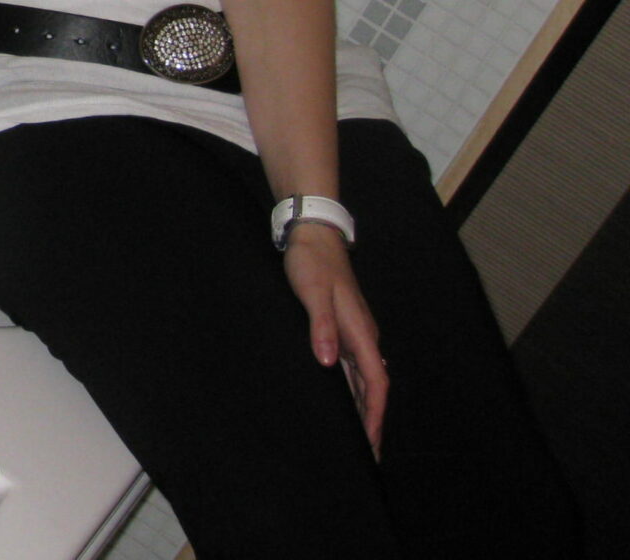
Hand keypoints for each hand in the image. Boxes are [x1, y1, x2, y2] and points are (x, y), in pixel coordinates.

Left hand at [283, 222, 387, 456]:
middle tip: (369, 453)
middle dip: (373, 419)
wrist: (314, 235)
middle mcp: (363, 336)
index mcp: (360, 331)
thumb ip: (321, 326)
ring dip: (365, 406)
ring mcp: (354, 332)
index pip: (376, 381)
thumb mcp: (312, 292)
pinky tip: (346, 399)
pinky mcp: (343, 327)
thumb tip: (329, 362)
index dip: (375, 413)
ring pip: (364, 378)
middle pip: (373, 386)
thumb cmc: (312, 262)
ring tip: (361, 436)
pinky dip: (353, 388)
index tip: (373, 441)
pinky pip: (353, 366)